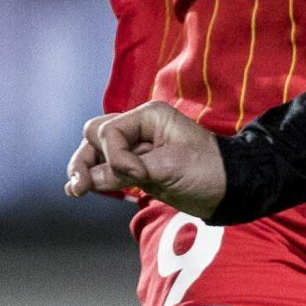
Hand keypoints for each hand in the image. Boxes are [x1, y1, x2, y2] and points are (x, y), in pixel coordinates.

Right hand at [65, 102, 227, 217]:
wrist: (231, 190)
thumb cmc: (208, 171)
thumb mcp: (169, 168)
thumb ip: (128, 171)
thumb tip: (90, 179)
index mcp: (150, 116)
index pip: (111, 131)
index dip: (115, 155)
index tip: (135, 175)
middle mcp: (140, 128)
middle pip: (97, 135)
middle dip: (86, 157)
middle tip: (78, 183)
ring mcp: (138, 149)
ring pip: (98, 152)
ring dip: (86, 168)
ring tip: (75, 189)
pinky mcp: (139, 169)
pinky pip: (109, 169)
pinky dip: (96, 177)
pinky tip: (82, 188)